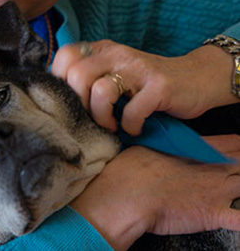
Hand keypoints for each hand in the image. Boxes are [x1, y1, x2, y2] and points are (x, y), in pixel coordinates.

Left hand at [51, 40, 236, 134]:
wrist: (195, 78)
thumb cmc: (145, 83)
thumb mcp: (114, 72)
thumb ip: (90, 77)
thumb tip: (57, 99)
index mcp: (102, 49)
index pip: (65, 56)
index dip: (60, 81)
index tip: (70, 102)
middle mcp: (117, 53)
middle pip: (77, 74)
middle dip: (79, 104)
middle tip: (92, 118)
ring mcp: (138, 68)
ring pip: (101, 91)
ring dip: (103, 117)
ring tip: (113, 126)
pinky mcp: (159, 85)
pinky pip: (132, 110)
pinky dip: (130, 126)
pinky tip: (135, 127)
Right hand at [70, 135, 239, 250]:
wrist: (129, 194)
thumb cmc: (132, 169)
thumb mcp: (149, 145)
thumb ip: (167, 146)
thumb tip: (165, 141)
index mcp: (197, 148)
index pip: (232, 144)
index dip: (237, 148)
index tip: (236, 151)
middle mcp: (212, 168)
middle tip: (234, 167)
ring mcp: (217, 191)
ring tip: (232, 188)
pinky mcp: (214, 215)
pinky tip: (238, 218)